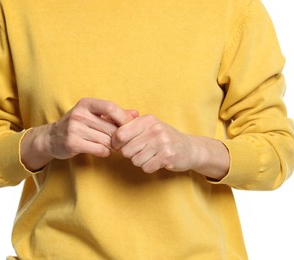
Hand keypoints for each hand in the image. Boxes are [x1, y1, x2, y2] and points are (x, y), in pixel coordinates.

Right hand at [21, 98, 136, 170]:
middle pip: (110, 127)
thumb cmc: (78, 125)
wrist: (51, 138)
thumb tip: (136, 113)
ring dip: (112, 146)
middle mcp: (79, 114)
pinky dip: (105, 152)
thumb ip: (115, 114)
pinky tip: (102, 150)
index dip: (123, 118)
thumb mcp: (94, 115)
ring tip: (110, 146)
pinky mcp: (72, 143)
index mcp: (86, 103)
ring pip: (107, 140)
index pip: (110, 107)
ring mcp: (74, 129)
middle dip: (119, 137)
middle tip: (120, 141)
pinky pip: (99, 149)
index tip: (129, 126)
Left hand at [112, 114, 228, 178]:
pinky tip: (157, 161)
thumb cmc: (163, 137)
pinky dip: (149, 167)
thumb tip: (104, 118)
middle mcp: (155, 129)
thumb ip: (128, 124)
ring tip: (151, 155)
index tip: (120, 146)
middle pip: (126, 150)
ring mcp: (162, 142)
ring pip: (135, 160)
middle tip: (141, 151)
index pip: (120, 134)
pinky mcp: (168, 156)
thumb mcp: (148, 126)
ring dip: (141, 162)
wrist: (189, 148)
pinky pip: (146, 167)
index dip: (116, 144)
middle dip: (130, 154)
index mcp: (147, 119)